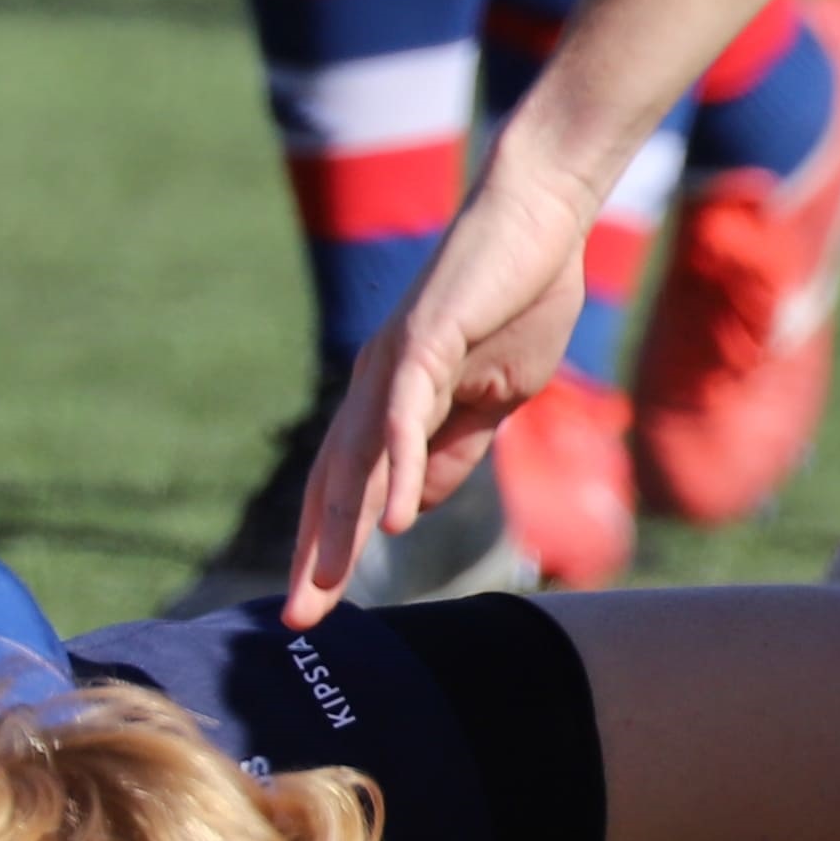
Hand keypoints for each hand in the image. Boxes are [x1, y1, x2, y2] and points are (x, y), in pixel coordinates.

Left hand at [283, 158, 596, 622]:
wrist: (541, 219)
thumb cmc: (518, 297)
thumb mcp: (491, 397)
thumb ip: (452, 449)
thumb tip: (412, 506)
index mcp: (393, 398)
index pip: (350, 484)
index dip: (332, 544)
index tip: (319, 605)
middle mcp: (377, 383)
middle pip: (335, 483)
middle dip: (317, 555)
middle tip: (298, 622)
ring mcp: (395, 362)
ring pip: (359, 459)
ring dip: (341, 529)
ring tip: (326, 590)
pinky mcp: (426, 341)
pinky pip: (407, 418)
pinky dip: (398, 471)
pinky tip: (393, 523)